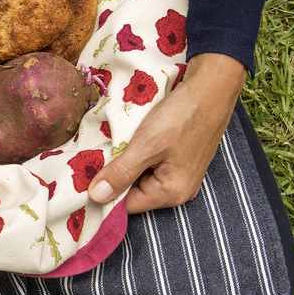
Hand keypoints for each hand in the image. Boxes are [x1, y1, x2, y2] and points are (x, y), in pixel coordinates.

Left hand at [88, 53, 247, 213]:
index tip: (82, 178)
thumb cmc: (182, 117)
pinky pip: (148, 163)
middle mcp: (177, 190)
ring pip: (138, 175)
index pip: (125, 205)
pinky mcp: (178, 159)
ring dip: (123, 162)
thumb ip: (121, 173)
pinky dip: (135, 153)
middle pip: (132, 191)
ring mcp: (178, 174)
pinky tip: (126, 139)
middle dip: (113, 175)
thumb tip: (96, 197)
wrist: (211, 89)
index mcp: (170, 193)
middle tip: (93, 157)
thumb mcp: (147, 145)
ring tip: (109, 145)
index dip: (103, 193)